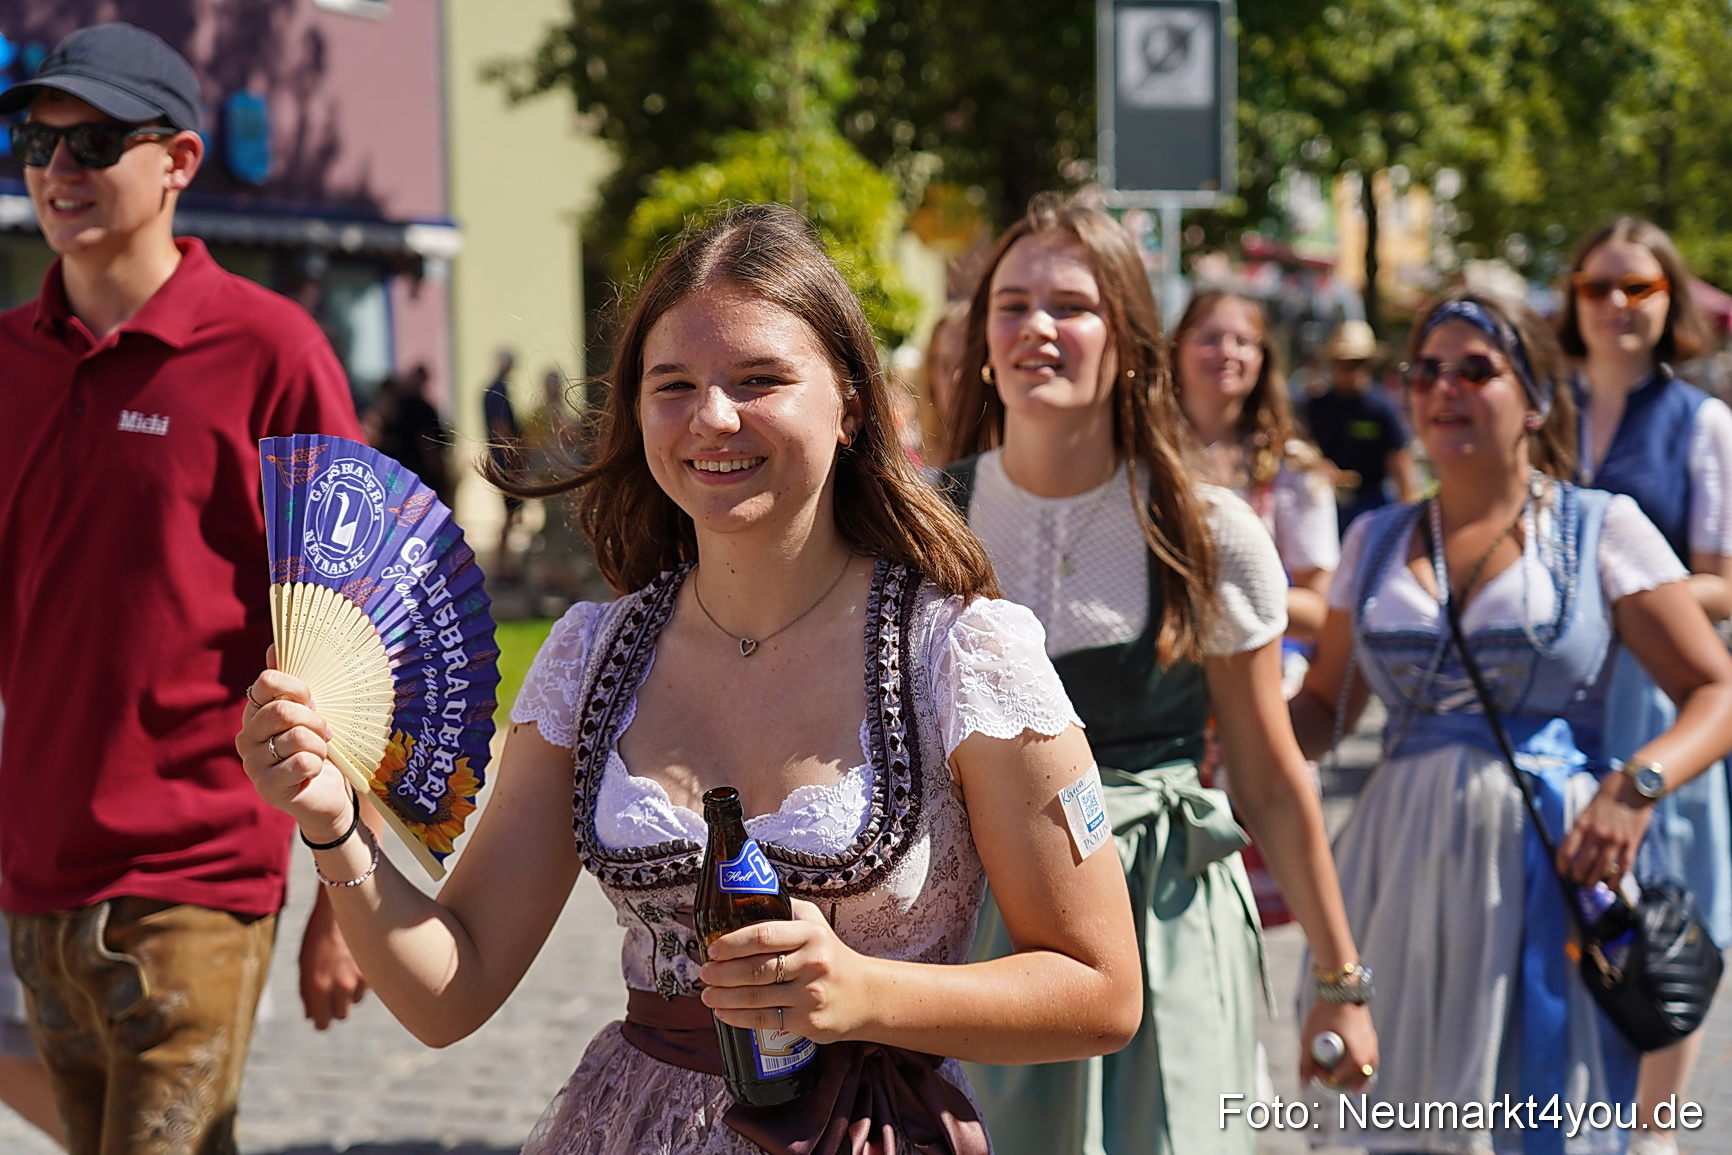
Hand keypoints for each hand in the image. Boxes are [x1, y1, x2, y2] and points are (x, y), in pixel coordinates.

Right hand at [235, 663, 351, 843]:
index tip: (311, 699)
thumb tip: (274, 645)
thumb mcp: (310, 711)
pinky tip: (313, 772)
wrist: (328, 794)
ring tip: (319, 753)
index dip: (296, 687)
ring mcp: (253, 764)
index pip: (266, 682)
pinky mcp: (267, 788)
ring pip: (297, 737)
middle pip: (282, 710)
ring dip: (319, 745)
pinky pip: (302, 762)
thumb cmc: (318, 747)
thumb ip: (292, 684)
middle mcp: (246, 737)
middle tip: (324, 732)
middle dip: (314, 720)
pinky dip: (317, 765)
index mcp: (255, 713)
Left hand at [299, 887, 367, 1028]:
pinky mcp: (375, 970)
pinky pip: (368, 985)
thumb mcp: (304, 963)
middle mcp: (340, 986)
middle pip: (342, 1015)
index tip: (321, 1015)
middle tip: (332, 991)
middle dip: (336, 1007)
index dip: (321, 1020)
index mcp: (318, 986)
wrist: (345, 907)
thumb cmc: (319, 934)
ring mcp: (360, 978)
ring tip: (344, 970)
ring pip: (356, 1000)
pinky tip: (355, 961)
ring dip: (351, 992)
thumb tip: (311, 1016)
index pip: (323, 1024)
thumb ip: (306, 992)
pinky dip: (363, 979)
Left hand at [697, 899, 869, 1042]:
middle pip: (755, 969)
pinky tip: (723, 1012)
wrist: (865, 995)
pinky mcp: (808, 1021)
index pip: (764, 936)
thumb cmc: (831, 955)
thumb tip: (747, 897)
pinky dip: (738, 1017)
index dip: (733, 943)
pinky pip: (764, 1019)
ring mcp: (810, 994)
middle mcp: (812, 963)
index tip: (713, 948)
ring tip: (707, 993)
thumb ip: (786, 909)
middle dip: (722, 972)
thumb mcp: (816, 924)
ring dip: (724, 996)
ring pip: (756, 996)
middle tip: (704, 972)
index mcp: (810, 935)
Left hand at [1299, 1001, 1376, 1090]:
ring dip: (1358, 1080)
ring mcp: (1373, 1047)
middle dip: (1342, 1082)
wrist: (1342, 990)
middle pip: (1356, 1080)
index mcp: (1355, 1059)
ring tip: (1350, 1087)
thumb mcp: (1310, 1037)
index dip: (1323, 1077)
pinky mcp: (1372, 1039)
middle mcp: (1368, 1056)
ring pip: (1368, 1072)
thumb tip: (1303, 1084)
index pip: (1338, 1079)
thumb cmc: (1326, 1013)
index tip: (1313, 1068)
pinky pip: (1371, 1061)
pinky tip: (1359, 1071)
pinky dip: (1365, 1069)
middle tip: (1326, 1077)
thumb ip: (1305, 1062)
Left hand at [1556, 772, 1651, 884]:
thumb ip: (1582, 826)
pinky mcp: (1632, 842)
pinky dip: (1617, 879)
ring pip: (1601, 869)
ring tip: (1590, 886)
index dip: (1562, 865)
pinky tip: (1611, 886)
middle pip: (1582, 864)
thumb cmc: (1609, 794)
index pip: (1565, 851)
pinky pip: (1623, 866)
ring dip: (1594, 881)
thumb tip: (1573, 846)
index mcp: (1582, 823)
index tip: (1562, 872)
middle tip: (1577, 880)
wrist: (1635, 786)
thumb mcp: (1588, 807)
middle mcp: (1597, 833)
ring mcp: (1615, 839)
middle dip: (1577, 876)